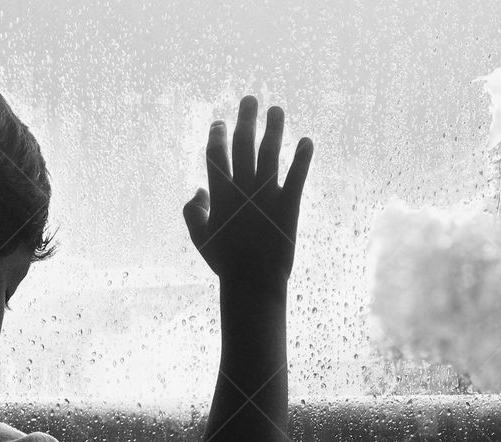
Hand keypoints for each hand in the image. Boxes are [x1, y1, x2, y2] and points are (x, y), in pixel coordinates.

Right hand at [183, 96, 312, 292]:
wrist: (253, 281)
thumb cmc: (225, 262)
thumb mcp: (200, 238)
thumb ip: (193, 211)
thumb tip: (198, 188)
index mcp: (220, 195)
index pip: (216, 155)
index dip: (217, 135)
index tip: (220, 122)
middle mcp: (242, 189)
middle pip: (243, 145)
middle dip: (245, 119)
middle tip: (250, 99)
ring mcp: (266, 196)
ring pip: (269, 153)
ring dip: (273, 128)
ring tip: (276, 110)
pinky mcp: (288, 205)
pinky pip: (297, 175)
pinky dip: (302, 157)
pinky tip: (307, 140)